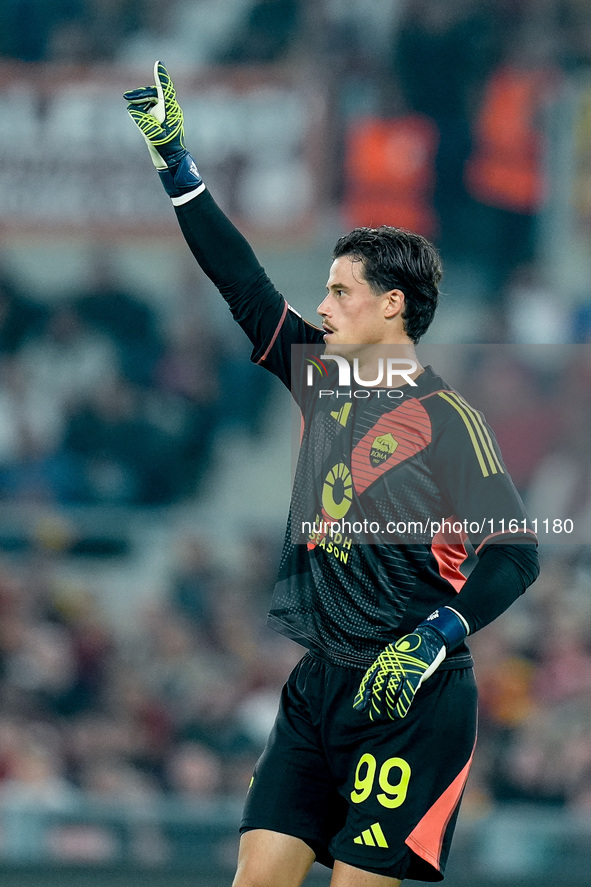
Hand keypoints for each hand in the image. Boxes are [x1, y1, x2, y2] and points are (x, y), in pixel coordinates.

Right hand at [124, 61, 201, 198]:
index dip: (161, 76)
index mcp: (170, 111)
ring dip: (142, 99)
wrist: (171, 160)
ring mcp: (168, 113)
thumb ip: (139, 119)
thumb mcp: (150, 134)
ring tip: (130, 102)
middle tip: (127, 96)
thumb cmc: (163, 148)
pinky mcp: (164, 118)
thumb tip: (132, 107)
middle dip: (141, 93)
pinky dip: (144, 107)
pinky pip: (153, 106)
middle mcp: (171, 109)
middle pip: (156, 93)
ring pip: (153, 99)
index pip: (165, 89)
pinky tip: (137, 109)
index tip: (158, 64)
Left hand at [353, 606, 467, 719]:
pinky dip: (402, 704)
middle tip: (374, 716)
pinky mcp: (415, 675)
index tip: (359, 707)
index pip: (369, 680)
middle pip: (378, 688)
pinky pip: (406, 693)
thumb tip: (377, 682)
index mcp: (382, 662)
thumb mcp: (392, 655)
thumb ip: (385, 667)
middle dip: (375, 704)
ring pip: (391, 692)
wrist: (428, 639)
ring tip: (386, 716)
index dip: (363, 695)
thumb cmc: (409, 649)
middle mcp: (390, 666)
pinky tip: (398, 713)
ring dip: (388, 706)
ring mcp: (402, 671)